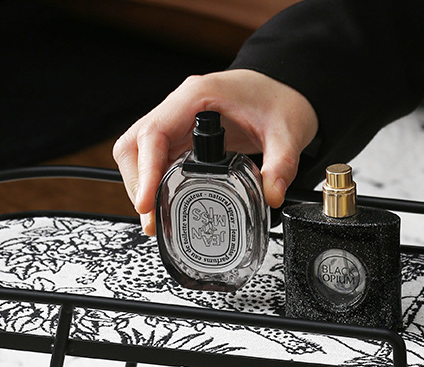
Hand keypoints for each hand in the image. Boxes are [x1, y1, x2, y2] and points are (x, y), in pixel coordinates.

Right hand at [112, 69, 317, 234]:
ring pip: (139, 153)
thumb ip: (282, 164)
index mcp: (197, 97)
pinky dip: (154, 183)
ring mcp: (177, 122)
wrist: (283, 91)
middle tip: (150, 218)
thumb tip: (273, 196)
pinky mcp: (181, 137)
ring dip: (141, 185)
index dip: (146, 170)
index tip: (146, 203)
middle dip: (138, 183)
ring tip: (154, 218)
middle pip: (136, 144)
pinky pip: (156, 160)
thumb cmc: (279, 101)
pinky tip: (164, 204)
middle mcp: (180, 107)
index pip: (154, 133)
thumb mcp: (288, 133)